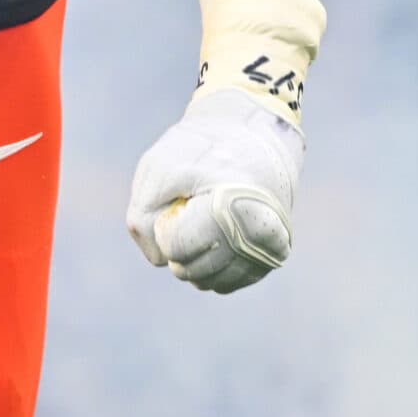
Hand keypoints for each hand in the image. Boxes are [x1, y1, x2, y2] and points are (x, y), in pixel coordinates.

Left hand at [125, 85, 303, 292]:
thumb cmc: (203, 150)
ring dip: (195, 257)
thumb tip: (162, 260)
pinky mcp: (274, 256)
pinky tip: (217, 233)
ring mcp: (270, 249)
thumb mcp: (158, 169)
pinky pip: (227, 282)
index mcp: (232, 209)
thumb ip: (143, 220)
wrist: (256, 134)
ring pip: (208, 282)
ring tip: (206, 218)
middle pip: (190, 270)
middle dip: (178, 243)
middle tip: (193, 206)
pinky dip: (213, 263)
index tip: (180, 198)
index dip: (165, 225)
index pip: (175, 248)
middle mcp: (261, 235)